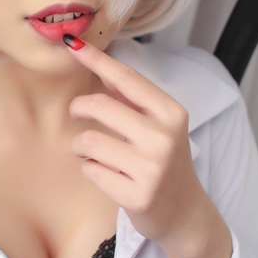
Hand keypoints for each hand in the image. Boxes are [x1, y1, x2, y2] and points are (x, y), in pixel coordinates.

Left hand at [65, 40, 231, 257]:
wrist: (184, 212)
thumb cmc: (164, 162)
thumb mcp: (160, 125)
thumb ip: (133, 99)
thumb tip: (99, 63)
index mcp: (171, 113)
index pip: (126, 79)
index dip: (96, 59)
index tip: (73, 45)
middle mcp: (164, 138)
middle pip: (99, 106)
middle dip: (78, 108)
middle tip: (76, 114)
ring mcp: (151, 168)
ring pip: (88, 142)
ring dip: (81, 146)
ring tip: (92, 152)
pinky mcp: (136, 195)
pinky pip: (90, 171)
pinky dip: (90, 170)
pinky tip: (105, 174)